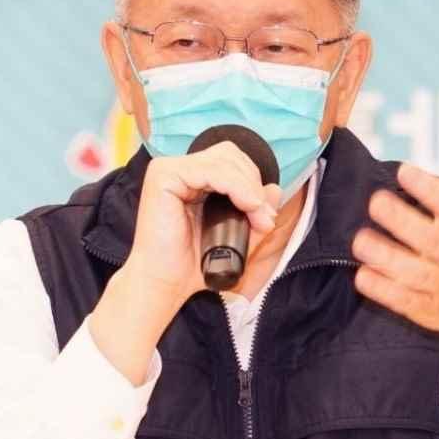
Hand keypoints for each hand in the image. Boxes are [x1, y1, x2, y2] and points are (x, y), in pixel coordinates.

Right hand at [126, 142, 281, 315]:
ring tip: (257, 218)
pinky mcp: (163, 176)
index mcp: (192, 177)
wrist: (167, 283)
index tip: (266, 217)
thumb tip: (274, 189)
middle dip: (253, 183)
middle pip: (229, 154)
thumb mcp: (236, 233)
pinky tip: (247, 205)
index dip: (254, 182)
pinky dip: (236, 186)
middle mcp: (178, 169)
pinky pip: (211, 170)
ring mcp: (168, 169)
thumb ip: (255, 210)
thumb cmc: (193, 262)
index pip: (230, 160)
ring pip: (224, 160)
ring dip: (249, 188)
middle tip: (262, 218)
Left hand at [351, 136, 438, 371]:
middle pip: (433, 242)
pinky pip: (402, 301)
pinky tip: (362, 274)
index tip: (405, 170)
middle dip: (402, 222)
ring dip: (385, 257)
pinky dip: (382, 290)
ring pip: (414, 274)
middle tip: (375, 201)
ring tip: (360, 240)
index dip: (431, 190)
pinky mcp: (424, 308)